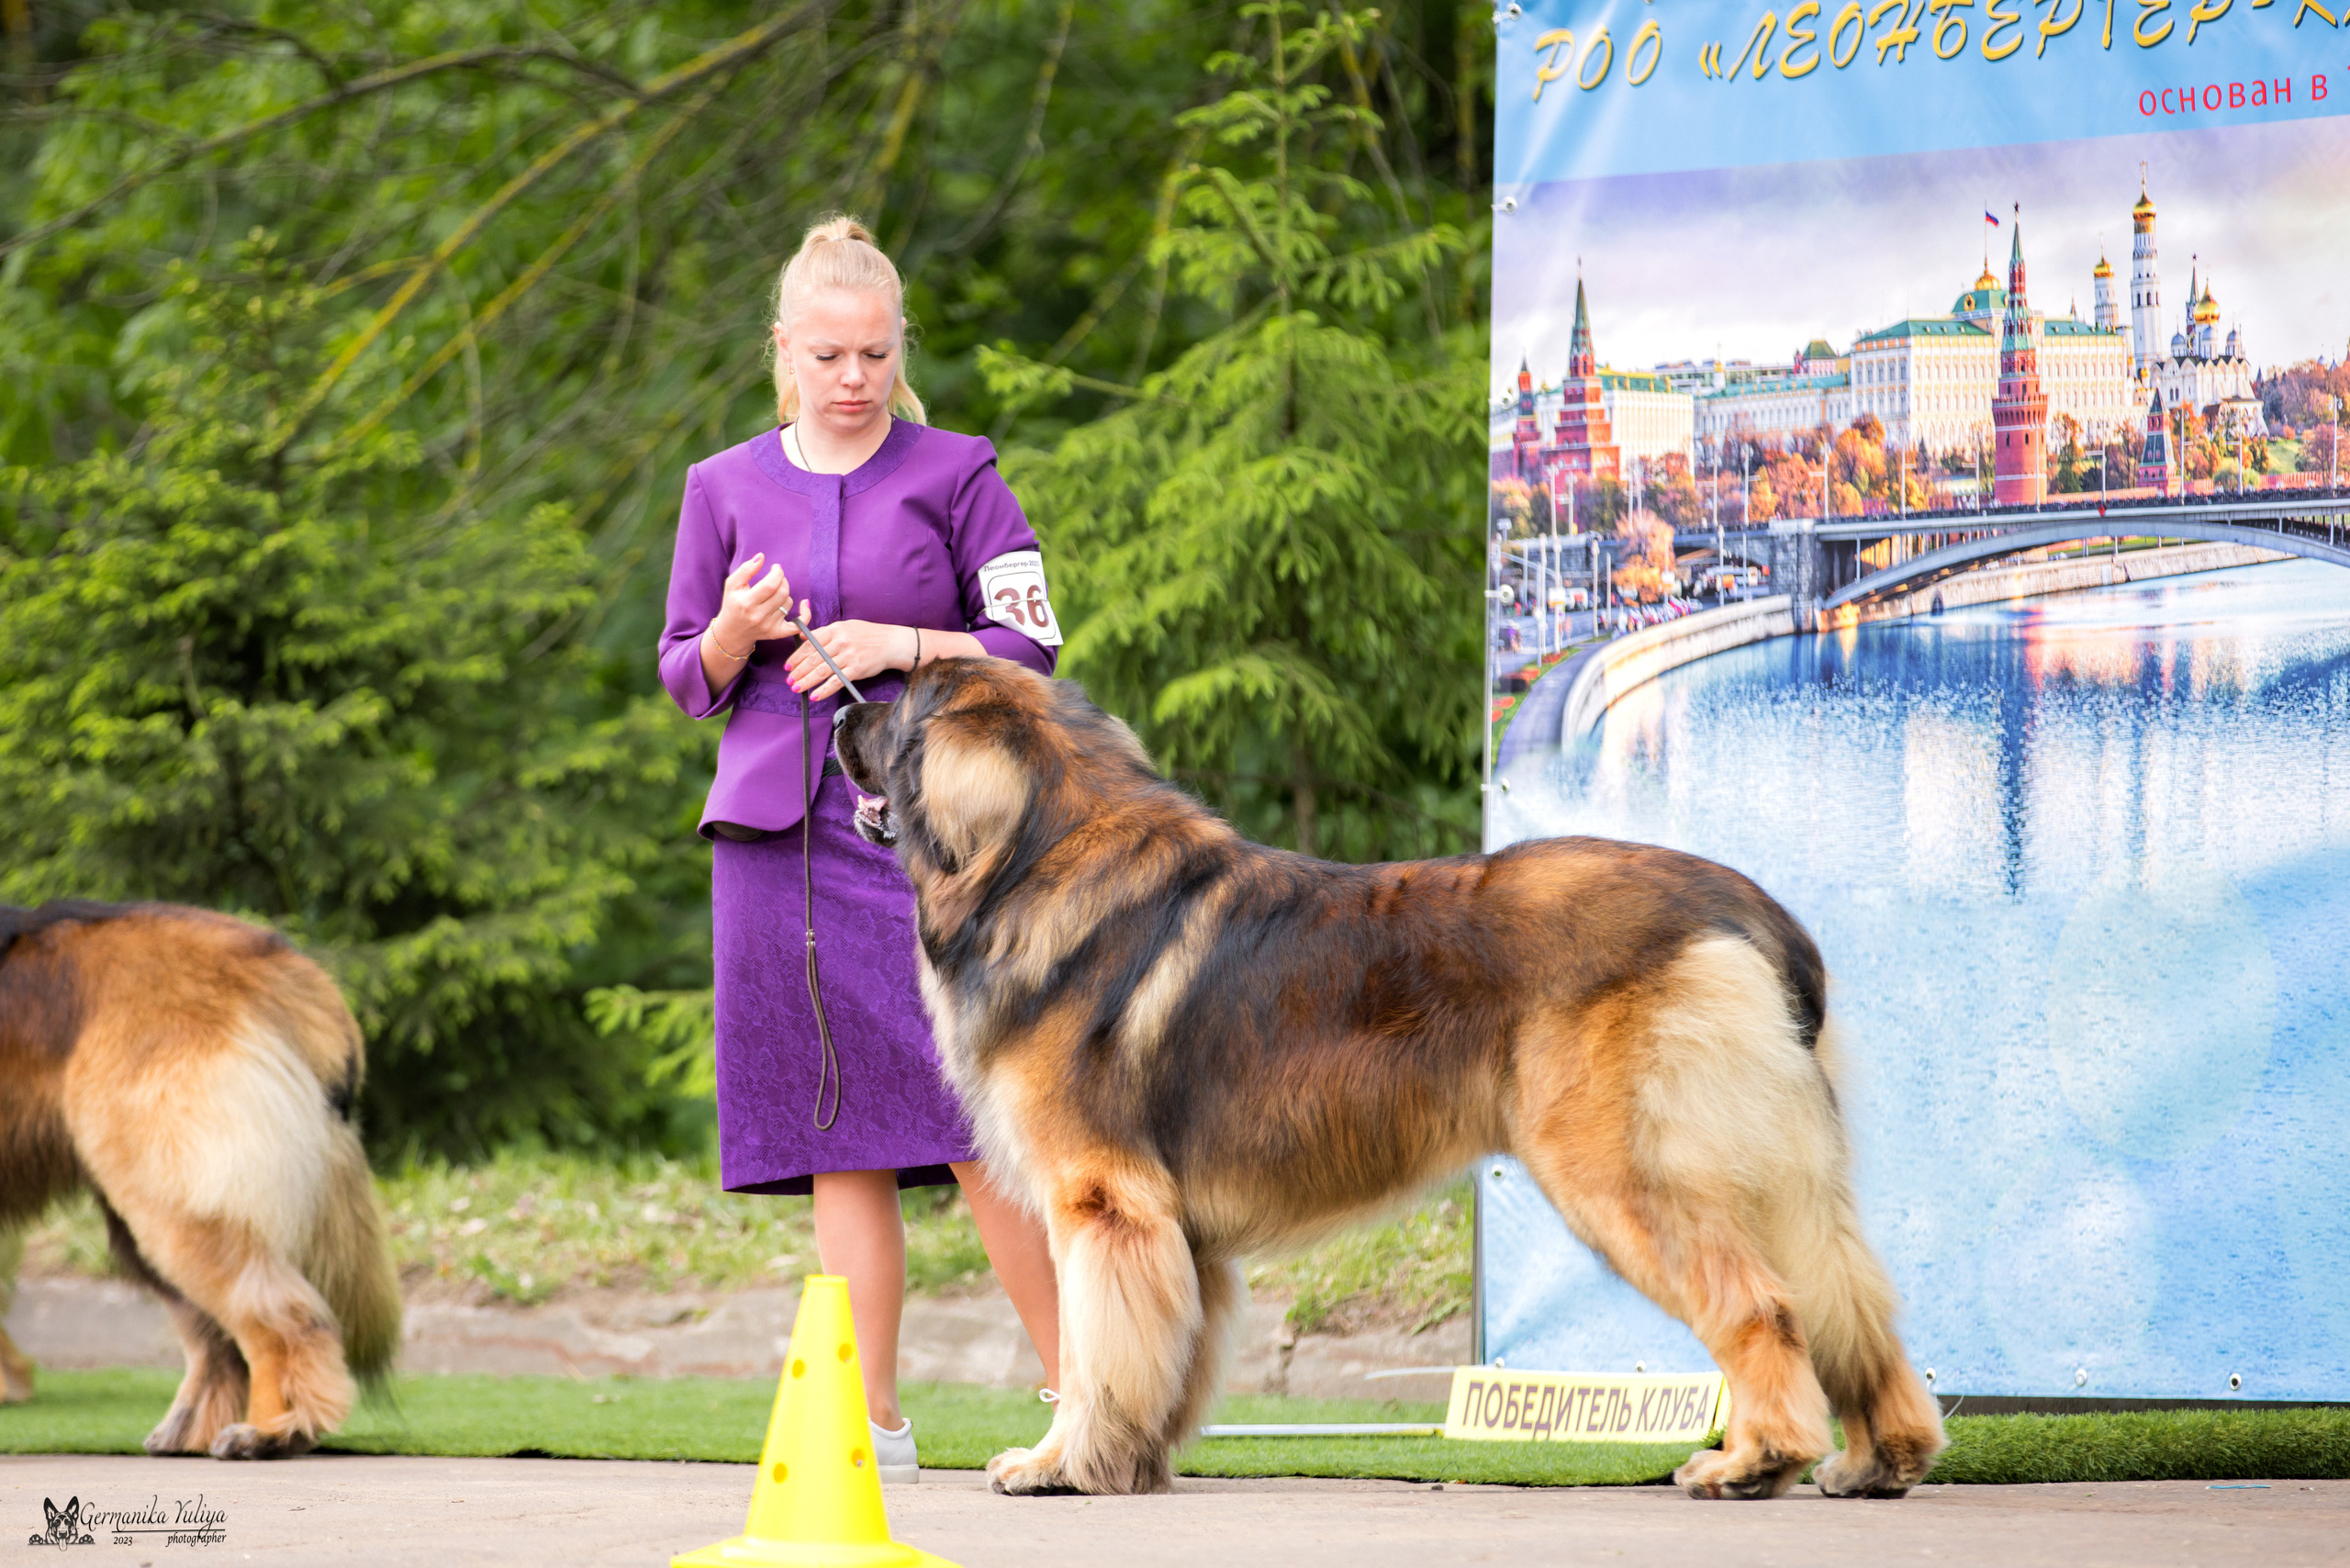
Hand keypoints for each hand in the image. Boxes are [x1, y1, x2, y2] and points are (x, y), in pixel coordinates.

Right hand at [708, 553, 798, 655]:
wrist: (732, 632)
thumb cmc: (733, 604)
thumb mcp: (732, 585)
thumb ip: (745, 569)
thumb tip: (761, 556)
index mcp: (746, 603)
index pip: (771, 585)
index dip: (778, 573)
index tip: (776, 568)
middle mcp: (758, 616)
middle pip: (782, 592)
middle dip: (783, 580)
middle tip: (776, 578)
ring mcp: (769, 627)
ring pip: (788, 602)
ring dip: (784, 594)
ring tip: (773, 594)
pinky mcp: (777, 633)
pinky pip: (798, 625)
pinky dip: (805, 614)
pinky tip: (804, 604)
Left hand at [786, 618, 914, 698]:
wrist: (891, 642)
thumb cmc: (867, 635)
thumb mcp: (845, 626)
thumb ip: (824, 632)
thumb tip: (803, 637)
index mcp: (835, 630)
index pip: (810, 643)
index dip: (797, 656)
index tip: (788, 665)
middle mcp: (840, 642)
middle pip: (813, 658)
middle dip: (799, 671)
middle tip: (789, 680)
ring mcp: (848, 656)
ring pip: (822, 671)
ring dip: (807, 681)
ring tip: (796, 688)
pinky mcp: (856, 669)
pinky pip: (836, 682)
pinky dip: (824, 690)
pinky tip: (815, 695)